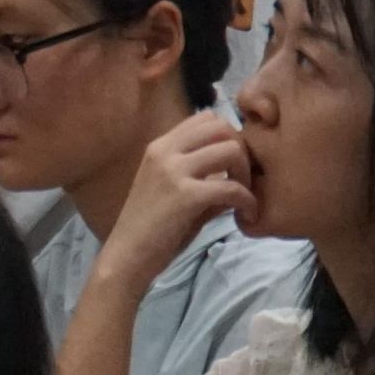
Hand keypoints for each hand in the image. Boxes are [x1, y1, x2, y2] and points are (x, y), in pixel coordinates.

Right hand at [95, 111, 255, 291]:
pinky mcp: (185, 196)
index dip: (228, 136)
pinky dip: (247, 200)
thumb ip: (203, 175)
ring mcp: (173, 171)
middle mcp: (164, 151)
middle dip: (242, 150)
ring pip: (231, 150)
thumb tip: (237, 171)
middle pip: (221, 127)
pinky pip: (232, 187)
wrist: (127, 257)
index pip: (205, 118)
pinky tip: (246, 214)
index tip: (231, 163)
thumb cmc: (150, 227)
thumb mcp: (174, 191)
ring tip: (244, 196)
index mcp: (159, 147)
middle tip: (243, 178)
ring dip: (246, 172)